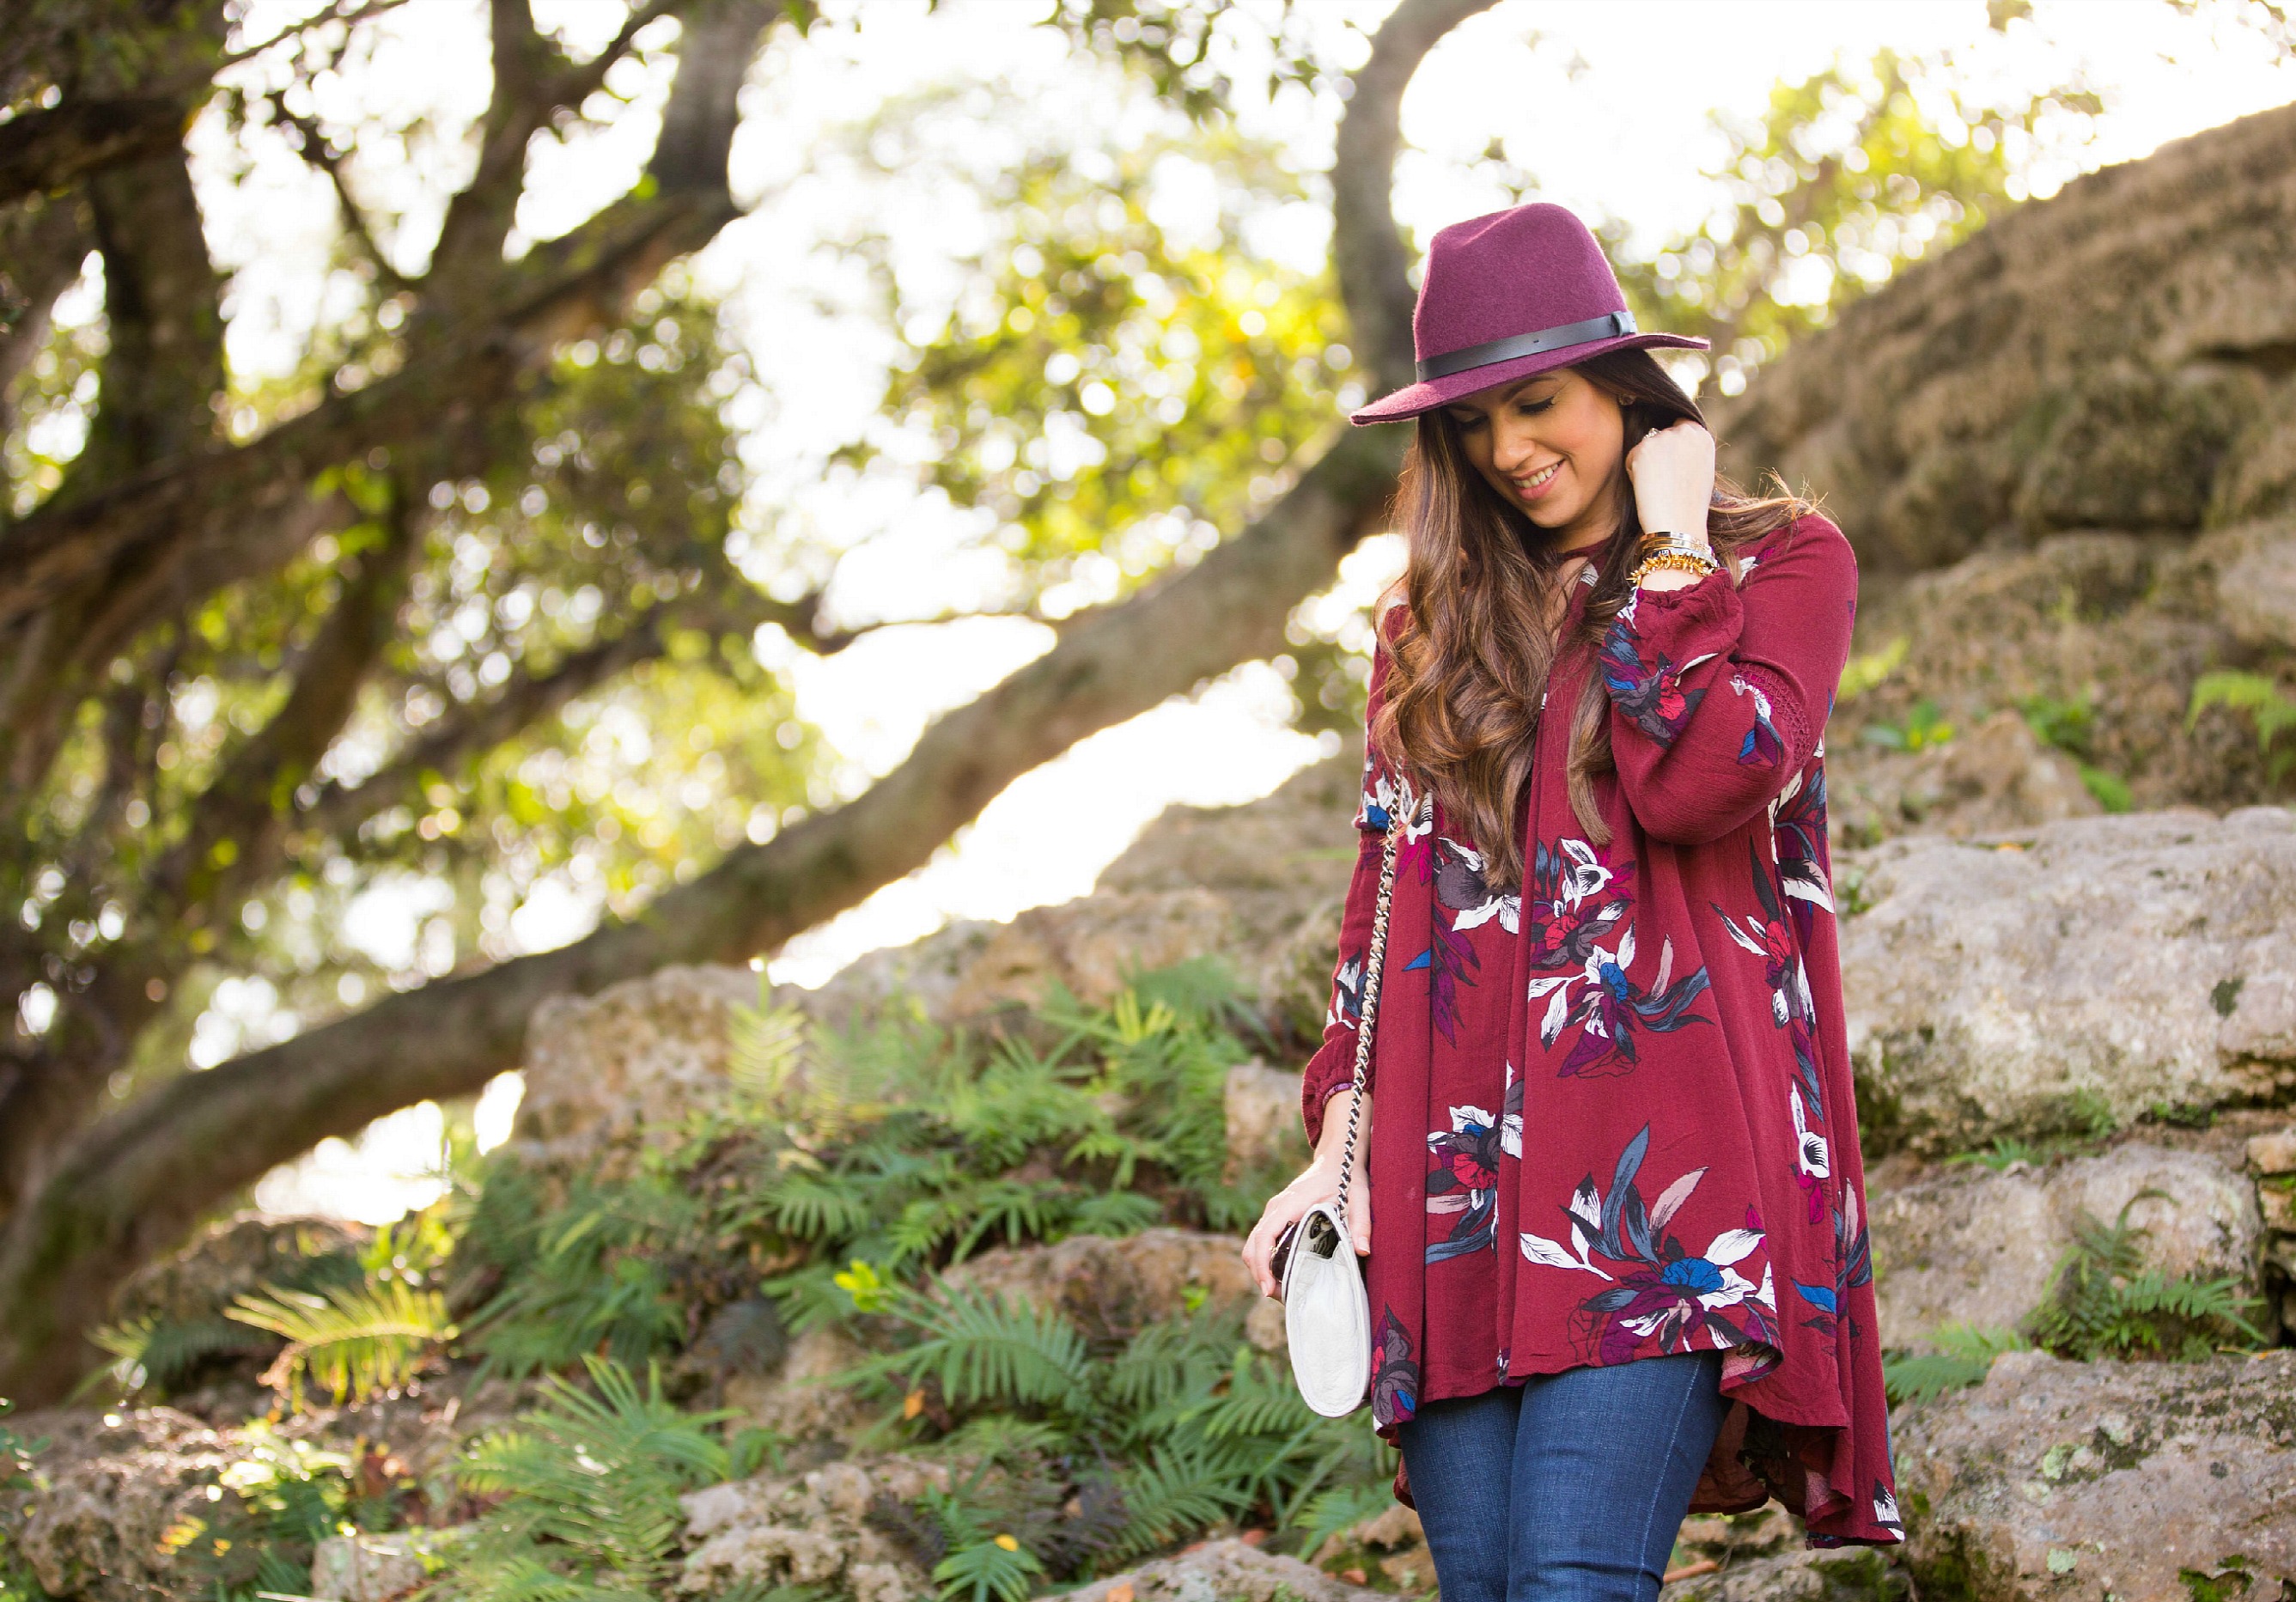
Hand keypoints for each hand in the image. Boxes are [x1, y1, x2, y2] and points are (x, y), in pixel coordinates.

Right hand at [1242, 1147, 1370, 1298]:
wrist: (1337, 1158)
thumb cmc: (1346, 1176)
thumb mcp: (1359, 1198)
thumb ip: (1361, 1224)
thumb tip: (1362, 1252)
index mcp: (1289, 1205)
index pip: (1264, 1237)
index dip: (1262, 1265)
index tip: (1268, 1289)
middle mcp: (1275, 1209)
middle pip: (1252, 1246)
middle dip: (1260, 1275)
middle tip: (1282, 1298)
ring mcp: (1274, 1213)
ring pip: (1254, 1246)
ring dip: (1262, 1270)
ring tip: (1284, 1291)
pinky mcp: (1277, 1217)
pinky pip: (1262, 1242)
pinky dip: (1266, 1261)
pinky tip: (1284, 1275)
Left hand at [1624, 418, 1715, 542]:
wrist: (1679, 525)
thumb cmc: (1689, 505)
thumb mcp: (1699, 469)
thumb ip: (1688, 449)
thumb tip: (1669, 439)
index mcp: (1702, 435)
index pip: (1680, 426)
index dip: (1671, 445)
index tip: (1671, 465)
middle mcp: (1685, 431)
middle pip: (1659, 435)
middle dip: (1657, 455)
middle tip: (1667, 482)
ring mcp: (1664, 438)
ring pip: (1644, 447)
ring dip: (1645, 464)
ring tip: (1660, 487)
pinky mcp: (1644, 449)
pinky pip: (1631, 458)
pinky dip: (1634, 474)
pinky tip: (1649, 489)